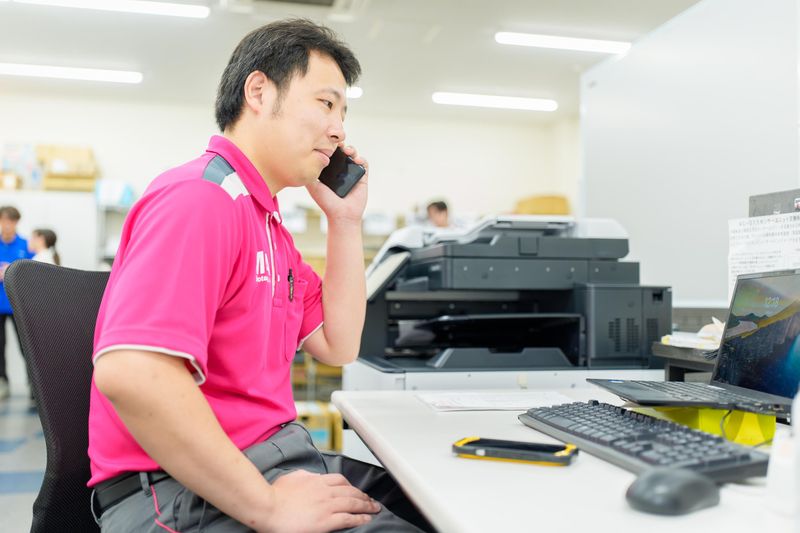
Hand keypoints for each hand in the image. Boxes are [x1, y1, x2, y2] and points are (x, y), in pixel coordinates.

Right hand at [258, 470, 379, 532]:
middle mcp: (325, 491)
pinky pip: (348, 519)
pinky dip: (360, 518)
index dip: (351, 485)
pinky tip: (366, 519)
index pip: (340, 480)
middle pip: (351, 491)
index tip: (355, 489)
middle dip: (363, 495)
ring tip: (374, 509)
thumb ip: (304, 476)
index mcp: (316, 480)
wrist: (268, 506)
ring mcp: (327, 505)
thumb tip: (311, 476)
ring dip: (366, 506)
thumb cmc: (274, 495)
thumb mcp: (291, 478)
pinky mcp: (326, 521)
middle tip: (371, 500)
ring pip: (353, 503)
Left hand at [306, 144, 367, 225]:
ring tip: (347, 150)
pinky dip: (362, 159)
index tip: (326, 140)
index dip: (329, 146)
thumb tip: (300, 160)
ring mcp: (351, 172)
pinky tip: (357, 160)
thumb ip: (309, 174)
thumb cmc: (326, 203)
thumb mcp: (313, 187)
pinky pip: (364, 164)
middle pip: (342, 151)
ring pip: (353, 155)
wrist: (341, 215)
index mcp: (329, 170)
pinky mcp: (362, 177)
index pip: (330, 153)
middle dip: (341, 144)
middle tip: (338, 142)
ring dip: (352, 149)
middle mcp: (340, 170)